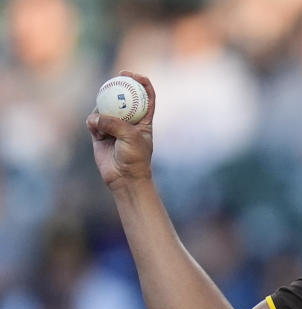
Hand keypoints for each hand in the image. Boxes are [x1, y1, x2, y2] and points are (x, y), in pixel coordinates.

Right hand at [86, 71, 155, 188]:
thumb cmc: (134, 158)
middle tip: (111, 79)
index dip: (141, 82)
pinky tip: (95, 131)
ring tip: (103, 121)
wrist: (124, 177)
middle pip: (124, 97)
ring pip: (105, 109)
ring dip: (101, 111)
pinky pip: (93, 122)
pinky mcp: (100, 133)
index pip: (147, 96)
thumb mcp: (129, 137)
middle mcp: (129, 121)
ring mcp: (114, 126)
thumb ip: (114, 123)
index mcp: (144, 120)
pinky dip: (93, 124)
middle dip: (117, 86)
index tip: (132, 75)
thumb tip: (95, 117)